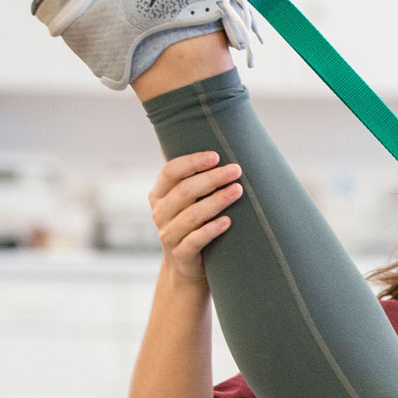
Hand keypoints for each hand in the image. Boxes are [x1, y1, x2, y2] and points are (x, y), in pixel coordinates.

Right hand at [149, 151, 243, 289]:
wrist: (186, 268)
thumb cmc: (192, 223)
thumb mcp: (186, 200)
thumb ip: (189, 174)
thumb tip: (197, 129)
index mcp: (159, 194)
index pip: (170, 171)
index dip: (192, 162)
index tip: (216, 156)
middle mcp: (160, 213)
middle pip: (185, 191)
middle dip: (212, 179)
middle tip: (236, 170)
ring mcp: (168, 235)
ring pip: (192, 215)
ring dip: (216, 201)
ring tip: (238, 191)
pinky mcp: (180, 255)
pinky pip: (195, 240)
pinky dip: (211, 230)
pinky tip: (228, 222)